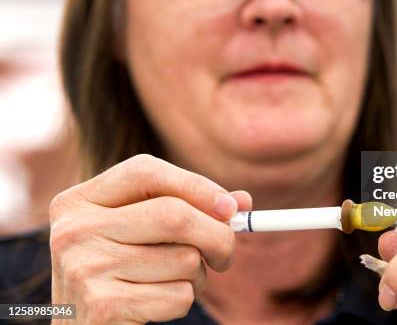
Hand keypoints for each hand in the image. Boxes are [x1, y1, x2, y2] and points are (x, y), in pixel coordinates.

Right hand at [49, 154, 251, 323]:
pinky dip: (184, 301)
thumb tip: (241, 202)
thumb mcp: (143, 232)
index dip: (196, 186)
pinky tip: (157, 304)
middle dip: (217, 235)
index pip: (146, 172)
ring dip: (197, 275)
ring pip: (184, 259)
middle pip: (174, 215)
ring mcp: (84, 268)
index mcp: (78, 201)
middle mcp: (74, 230)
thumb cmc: (120, 272)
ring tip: (174, 281)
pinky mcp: (102, 306)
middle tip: (225, 254)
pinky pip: (178, 296)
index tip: (232, 207)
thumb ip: (188, 209)